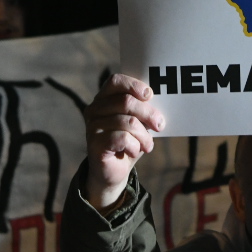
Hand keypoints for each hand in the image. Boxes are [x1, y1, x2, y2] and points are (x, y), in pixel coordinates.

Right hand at [84, 73, 163, 209]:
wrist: (114, 171)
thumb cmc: (128, 142)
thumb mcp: (138, 123)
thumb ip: (143, 111)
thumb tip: (158, 107)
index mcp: (104, 99)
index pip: (116, 81)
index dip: (134, 85)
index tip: (150, 95)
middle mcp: (94, 109)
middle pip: (126, 101)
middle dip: (148, 113)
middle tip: (159, 125)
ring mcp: (92, 126)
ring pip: (128, 122)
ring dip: (144, 136)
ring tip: (148, 145)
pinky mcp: (94, 143)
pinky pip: (122, 138)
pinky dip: (135, 146)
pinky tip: (134, 151)